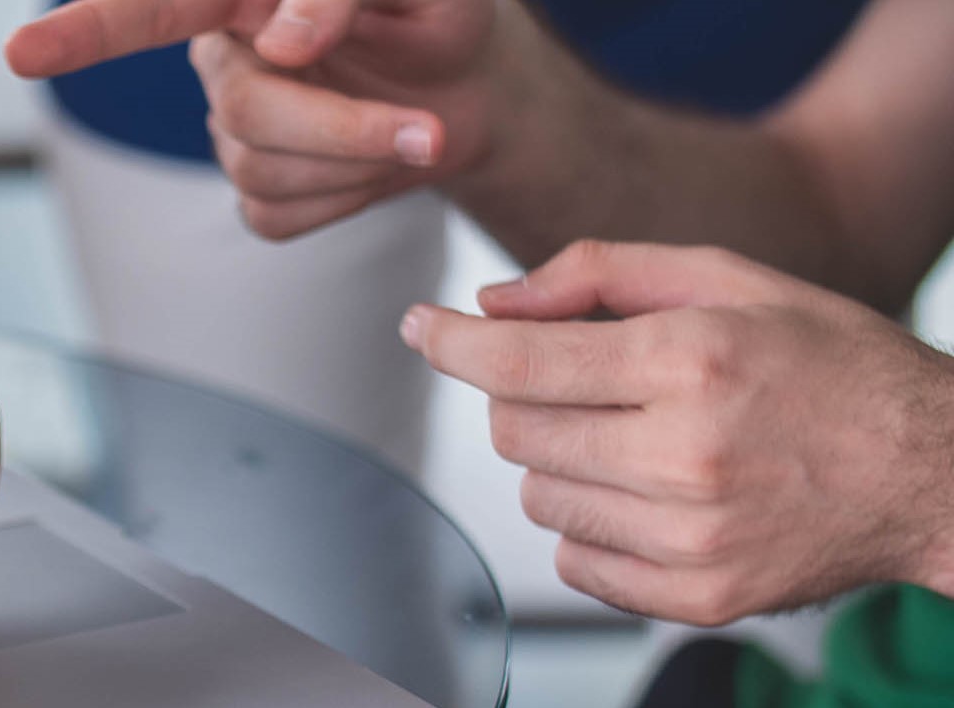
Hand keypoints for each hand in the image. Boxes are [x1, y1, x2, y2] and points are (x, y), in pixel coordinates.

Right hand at [7, 0, 505, 238]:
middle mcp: (224, 56)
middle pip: (240, 112)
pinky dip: (348, 201)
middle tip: (430, 132)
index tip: (22, 54)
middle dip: (340, 131)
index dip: (83, 32)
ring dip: (358, 163)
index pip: (147, 10)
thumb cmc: (435, 12)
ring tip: (419, 128)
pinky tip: (374, 163)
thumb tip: (283, 43)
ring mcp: (233, 127)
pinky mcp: (258, 188)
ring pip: (260, 172)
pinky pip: (279, 216)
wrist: (475, 88)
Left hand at [401, 240, 953, 624]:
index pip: (518, 362)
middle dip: (526, 395)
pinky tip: (648, 493)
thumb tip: (492, 304)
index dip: (451, 343)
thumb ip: (598, 273)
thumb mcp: (728, 278)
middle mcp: (686, 455)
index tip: (421, 328)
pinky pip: (576, 562)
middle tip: (585, 380)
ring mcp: (691, 538)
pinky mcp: (698, 598)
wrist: (934, 470)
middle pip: (515, 431)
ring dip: (560, 461)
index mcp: (691, 362)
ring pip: (537, 497)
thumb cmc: (831, 364)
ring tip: (635, 437)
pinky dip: (590, 526)